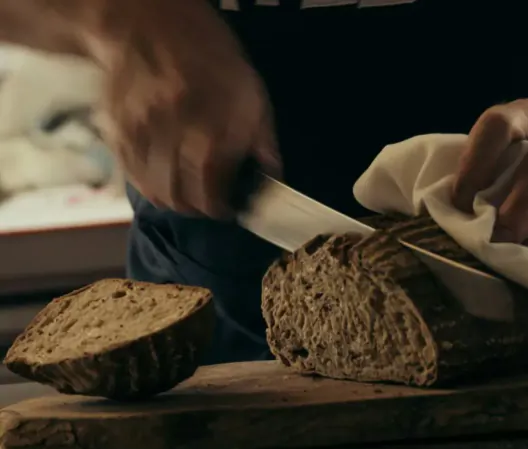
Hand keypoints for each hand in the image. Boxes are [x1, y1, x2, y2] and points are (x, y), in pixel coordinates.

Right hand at [92, 0, 279, 217]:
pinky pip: (132, 175)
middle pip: (181, 196)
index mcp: (210, 126)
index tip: (228, 208)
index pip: (211, 189)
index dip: (220, 206)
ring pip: (155, 190)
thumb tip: (271, 177)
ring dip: (174, 202)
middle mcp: (172, 135)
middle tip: (210, 204)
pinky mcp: (116, 131)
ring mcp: (139, 134)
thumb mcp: (251, 90)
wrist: (147, 22)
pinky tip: (164, 181)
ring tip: (189, 196)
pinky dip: (150, 186)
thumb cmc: (209, 56)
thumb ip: (261, 139)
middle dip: (199, 208)